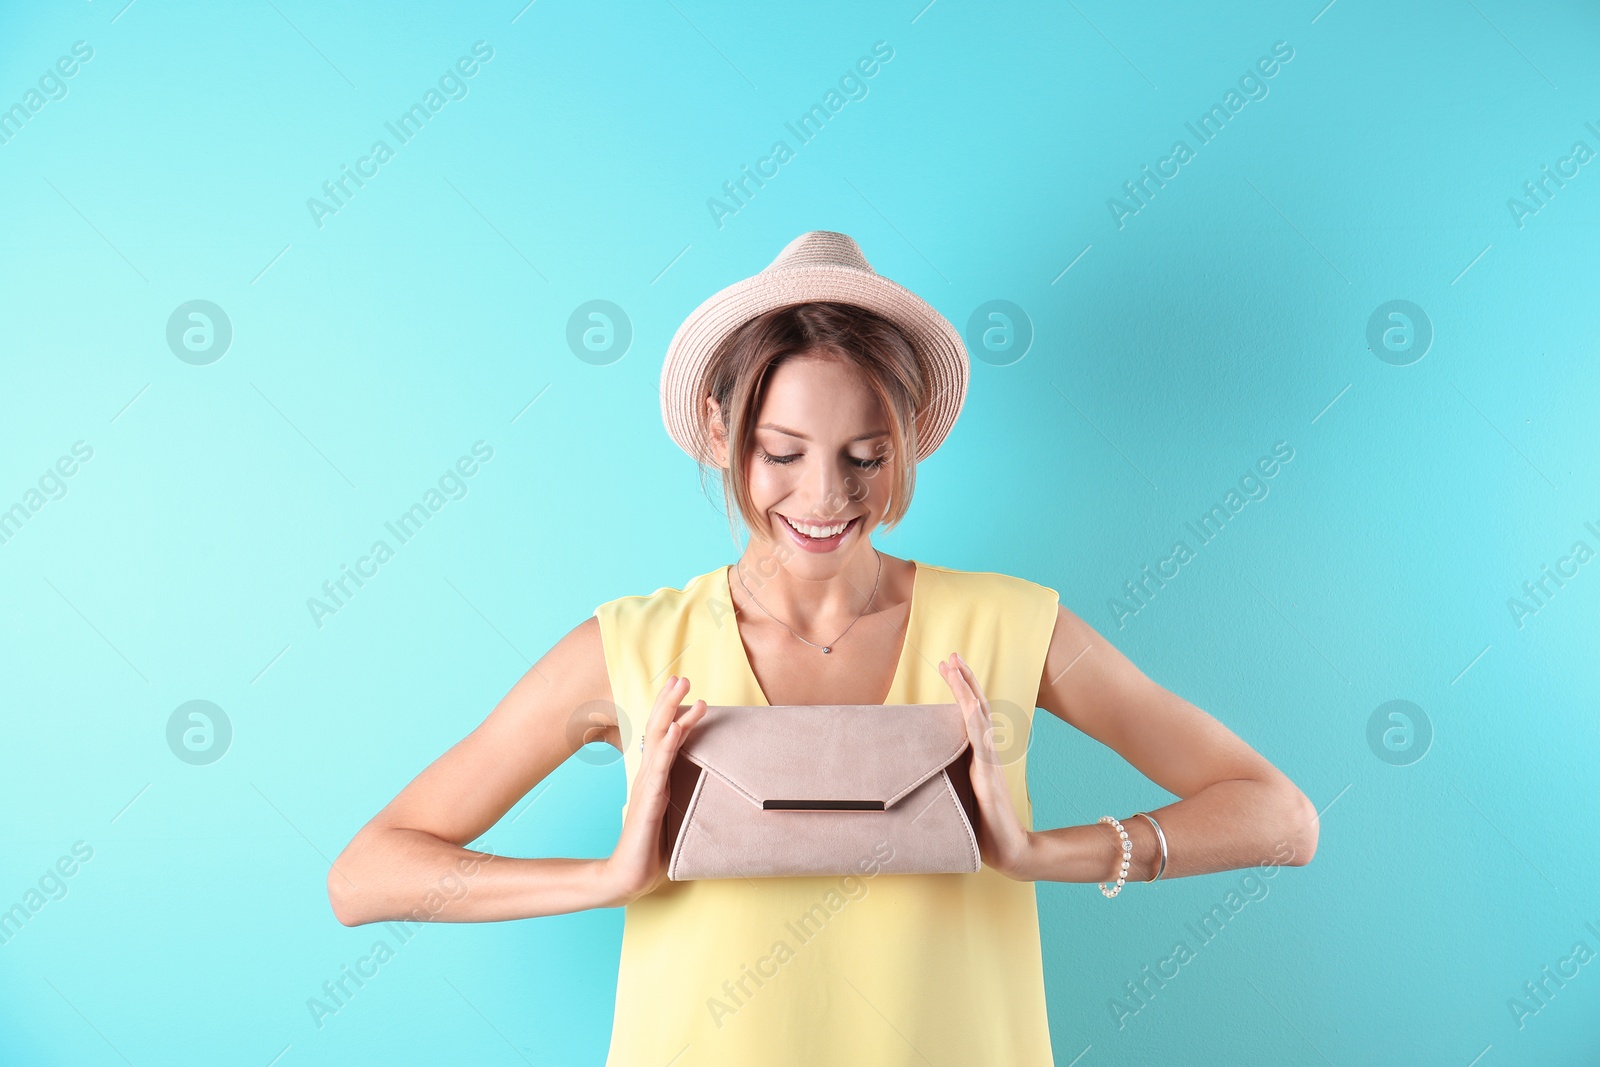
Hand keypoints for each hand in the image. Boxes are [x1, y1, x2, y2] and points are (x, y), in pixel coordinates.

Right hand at [602, 675, 706, 905]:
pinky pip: (660, 768)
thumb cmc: (652, 849)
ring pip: (659, 740)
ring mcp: (648, 787)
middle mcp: (649, 777)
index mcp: (655, 779)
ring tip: (682, 688)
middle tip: (682, 677)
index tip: (687, 692)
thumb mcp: (672, 816)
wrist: (628, 878)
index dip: (675, 713)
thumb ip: (681, 798)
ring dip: (671, 711)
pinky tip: (675, 727)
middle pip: (659, 729)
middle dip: (670, 701)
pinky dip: (669, 744)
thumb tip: (702, 787)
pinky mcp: (649, 802)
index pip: (666, 738)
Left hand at [938, 652, 1034, 879]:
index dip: (963, 689)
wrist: (1007, 851)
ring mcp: (988, 762)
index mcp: (979, 756)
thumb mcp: (957, 795)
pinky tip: (970, 702)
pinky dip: (975, 719)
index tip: (950, 666)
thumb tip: (919, 771)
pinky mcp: (988, 776)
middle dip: (964, 680)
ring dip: (966, 689)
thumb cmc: (980, 827)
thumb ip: (946, 779)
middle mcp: (985, 753)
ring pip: (978, 716)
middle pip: (977, 706)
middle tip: (951, 655)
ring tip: (955, 665)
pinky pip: (981, 742)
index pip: (971, 714)